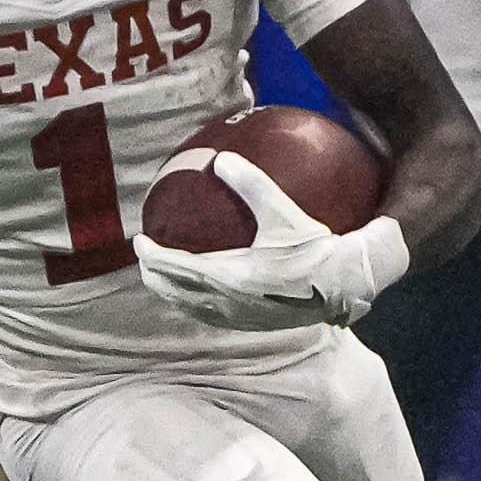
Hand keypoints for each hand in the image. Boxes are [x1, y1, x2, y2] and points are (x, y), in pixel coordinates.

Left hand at [133, 152, 410, 330]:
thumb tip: (222, 158)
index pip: (174, 267)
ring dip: (169, 291)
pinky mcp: (250, 322)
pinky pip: (209, 314)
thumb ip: (251, 184)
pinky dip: (192, 301)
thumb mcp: (282, 211)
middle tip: (145, 255)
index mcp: (228, 276)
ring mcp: (238, 316)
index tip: (138, 239)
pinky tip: (197, 291)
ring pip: (188, 307)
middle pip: (173, 291)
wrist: (341, 286)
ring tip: (162, 275)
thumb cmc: (313, 247)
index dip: (151, 254)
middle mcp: (228, 301)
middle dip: (153, 274)